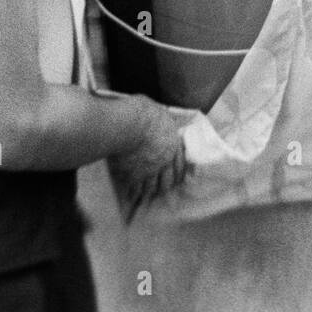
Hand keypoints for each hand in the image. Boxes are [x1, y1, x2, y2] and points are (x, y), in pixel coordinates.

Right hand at [108, 97, 189, 222]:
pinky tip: (131, 200)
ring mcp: (148, 170)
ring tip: (148, 199)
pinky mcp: (133, 176)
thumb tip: (159, 113)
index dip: (180, 170)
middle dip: (167, 185)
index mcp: (173, 144)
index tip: (180, 177)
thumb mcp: (159, 111)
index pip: (179, 161)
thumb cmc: (145, 112)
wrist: (131, 126)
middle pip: (168, 178)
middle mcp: (163, 161)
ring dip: (151, 192)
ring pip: (152, 186)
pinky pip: (134, 189)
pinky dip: (133, 195)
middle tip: (166, 191)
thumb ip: (161, 118)